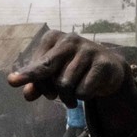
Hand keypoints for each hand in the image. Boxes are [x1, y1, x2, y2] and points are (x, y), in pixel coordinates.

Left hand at [8, 31, 127, 106]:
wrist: (108, 68)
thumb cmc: (74, 69)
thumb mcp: (53, 74)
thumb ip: (38, 84)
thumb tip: (27, 95)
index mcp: (53, 38)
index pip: (37, 66)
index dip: (37, 84)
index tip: (34, 91)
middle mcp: (70, 40)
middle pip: (48, 70)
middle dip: (47, 89)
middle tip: (51, 97)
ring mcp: (88, 50)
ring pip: (65, 85)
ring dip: (67, 98)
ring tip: (73, 96)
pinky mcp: (102, 64)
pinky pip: (83, 91)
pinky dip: (83, 97)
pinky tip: (89, 91)